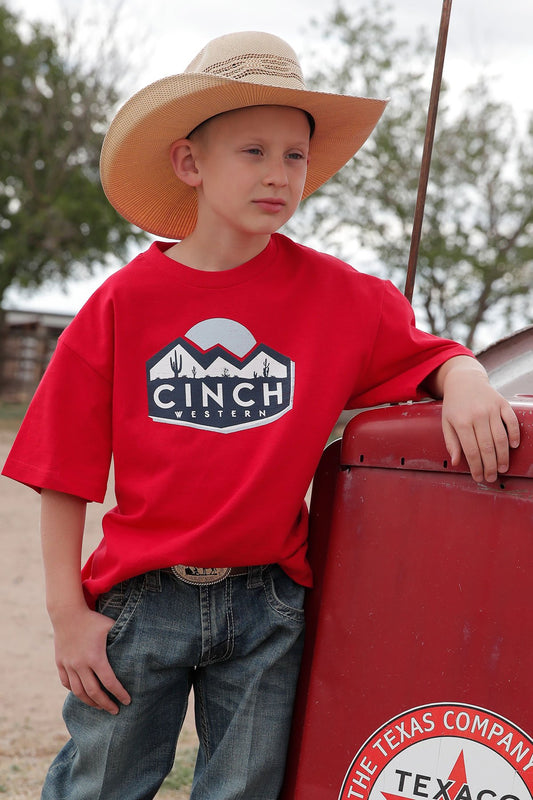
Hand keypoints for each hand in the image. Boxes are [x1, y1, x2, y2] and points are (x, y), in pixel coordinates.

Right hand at [50, 603, 130, 714]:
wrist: (67, 613)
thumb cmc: (93, 619)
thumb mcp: (110, 626)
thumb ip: (124, 636)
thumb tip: (142, 643)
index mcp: (96, 657)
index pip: (110, 682)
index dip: (119, 694)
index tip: (127, 701)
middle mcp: (81, 665)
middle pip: (94, 692)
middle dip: (106, 704)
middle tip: (115, 711)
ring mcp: (69, 665)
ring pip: (78, 692)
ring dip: (90, 702)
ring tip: (100, 706)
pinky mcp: (60, 663)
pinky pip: (66, 683)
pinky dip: (74, 691)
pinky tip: (82, 694)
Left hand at [440, 365, 519, 482]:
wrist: (464, 380)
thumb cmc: (454, 405)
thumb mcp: (446, 422)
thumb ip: (451, 442)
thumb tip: (456, 462)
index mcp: (461, 422)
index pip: (471, 450)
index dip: (476, 467)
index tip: (478, 477)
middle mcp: (477, 415)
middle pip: (487, 447)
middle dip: (490, 466)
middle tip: (492, 477)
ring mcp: (491, 409)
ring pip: (500, 437)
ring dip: (503, 456)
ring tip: (502, 468)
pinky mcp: (502, 403)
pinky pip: (512, 421)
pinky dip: (514, 434)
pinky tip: (513, 446)